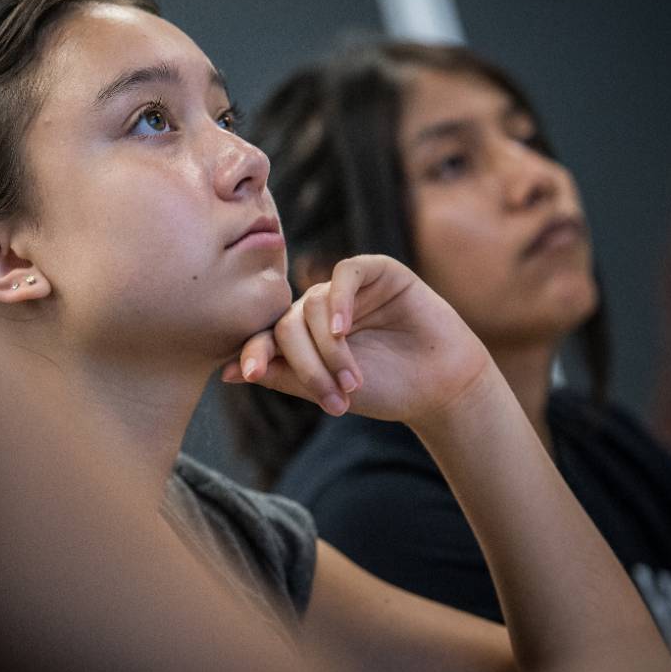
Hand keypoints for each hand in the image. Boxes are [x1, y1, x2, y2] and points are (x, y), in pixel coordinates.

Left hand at [223, 255, 491, 429]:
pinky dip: (339, 299)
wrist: (441, 387)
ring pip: (314, 303)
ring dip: (330, 349)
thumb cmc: (385, 389)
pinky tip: (343, 328)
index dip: (255, 351)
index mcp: (303, 335)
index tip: (247, 373)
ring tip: (353, 382)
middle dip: (306, 364)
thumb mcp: (326, 389)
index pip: (268, 335)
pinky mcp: (378, 272)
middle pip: (288, 323)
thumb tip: (228, 372)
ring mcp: (348, 289)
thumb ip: (283, 376)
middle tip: (332, 399)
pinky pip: (345, 272)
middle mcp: (320, 308)